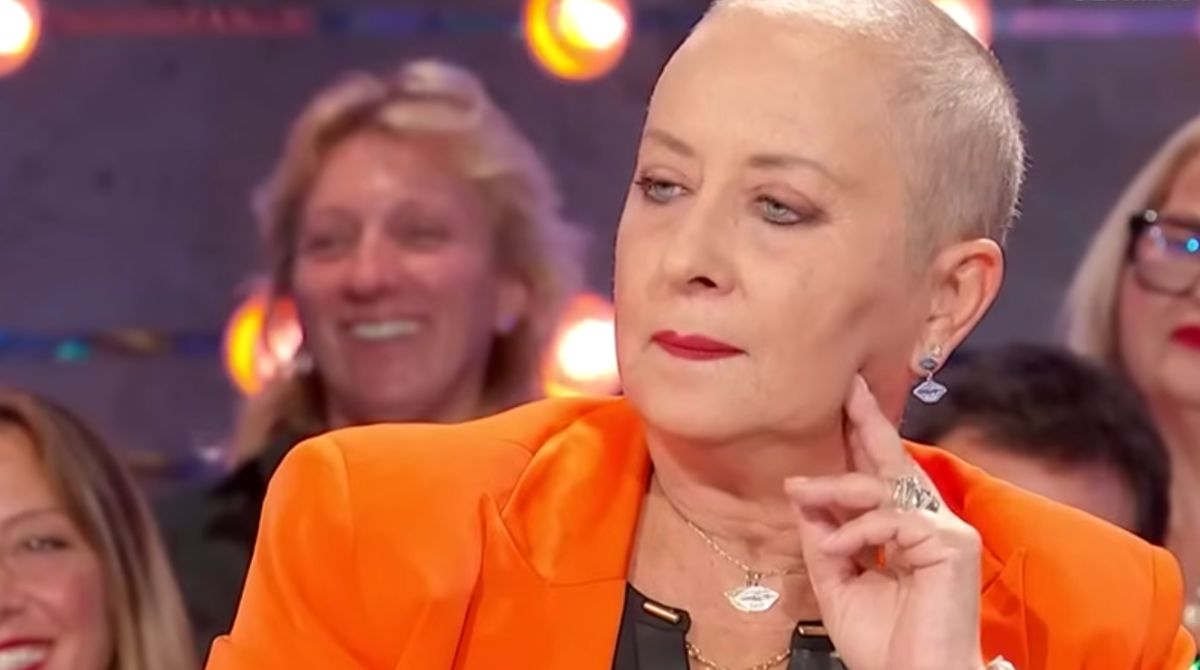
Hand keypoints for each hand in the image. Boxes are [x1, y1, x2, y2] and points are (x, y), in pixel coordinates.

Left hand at [784, 376, 983, 669]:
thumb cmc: (884, 645)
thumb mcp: (838, 583)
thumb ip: (824, 538)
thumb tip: (802, 493)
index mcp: (907, 533)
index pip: (882, 478)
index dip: (864, 439)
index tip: (846, 400)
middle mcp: (932, 525)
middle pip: (896, 463)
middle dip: (868, 423)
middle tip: (846, 386)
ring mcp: (947, 533)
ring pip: (883, 488)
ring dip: (835, 488)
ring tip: (800, 492)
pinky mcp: (952, 545)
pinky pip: (892, 520)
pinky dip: (857, 530)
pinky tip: (836, 546)